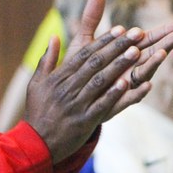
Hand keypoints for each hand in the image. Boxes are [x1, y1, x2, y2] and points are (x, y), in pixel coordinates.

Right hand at [25, 0, 172, 163]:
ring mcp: (76, 104)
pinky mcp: (84, 120)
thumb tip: (54, 37)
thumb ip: (47, 60)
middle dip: (117, 47)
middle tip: (136, 34)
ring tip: (137, 52)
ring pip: (100, 80)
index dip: (103, 41)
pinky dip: (114, 92)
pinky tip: (128, 82)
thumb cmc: (38, 111)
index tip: (119, 29)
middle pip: (95, 63)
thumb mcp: (36, 83)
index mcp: (57, 78)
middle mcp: (67, 88)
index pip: (83, 54)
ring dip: (119, 65)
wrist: (36, 143)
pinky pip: (101, 104)